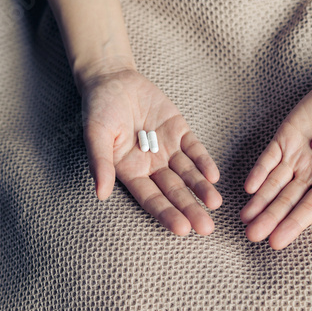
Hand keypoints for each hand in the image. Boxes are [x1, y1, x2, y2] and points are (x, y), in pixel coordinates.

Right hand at [81, 69, 221, 235]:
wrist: (113, 80)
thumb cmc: (99, 110)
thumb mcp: (96, 135)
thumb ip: (101, 163)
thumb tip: (100, 194)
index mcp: (131, 172)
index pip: (151, 199)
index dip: (167, 214)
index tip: (182, 230)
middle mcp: (152, 166)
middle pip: (174, 191)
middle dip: (190, 209)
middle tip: (207, 228)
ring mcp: (167, 149)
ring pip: (188, 173)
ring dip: (202, 187)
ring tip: (215, 203)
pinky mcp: (179, 131)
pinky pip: (194, 148)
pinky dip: (203, 161)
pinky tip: (213, 175)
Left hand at [241, 73, 311, 248]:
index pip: (308, 208)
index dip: (292, 224)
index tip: (276, 243)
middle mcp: (310, 172)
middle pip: (286, 200)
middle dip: (269, 218)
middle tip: (251, 236)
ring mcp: (295, 156)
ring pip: (273, 183)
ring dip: (259, 200)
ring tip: (244, 218)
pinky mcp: (284, 138)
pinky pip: (268, 157)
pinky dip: (259, 171)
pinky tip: (248, 186)